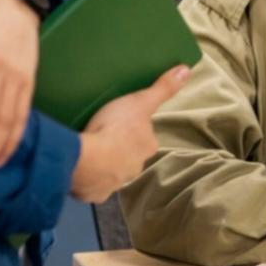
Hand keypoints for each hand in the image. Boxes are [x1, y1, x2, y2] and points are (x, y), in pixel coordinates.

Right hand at [70, 65, 190, 203]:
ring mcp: (114, 185)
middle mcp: (134, 170)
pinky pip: (92, 187)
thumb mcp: (140, 101)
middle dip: (118, 149)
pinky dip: (88, 181)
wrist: (85, 160)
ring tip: (88, 151)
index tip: (118, 123)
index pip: (143, 138)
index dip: (132, 130)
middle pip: (127, 156)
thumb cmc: (115, 128)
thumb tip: (187, 70)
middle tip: (100, 135)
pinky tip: (79, 169)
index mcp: (147, 148)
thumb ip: (163, 88)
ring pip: (110, 173)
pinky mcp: (94, 195)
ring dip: (103, 165)